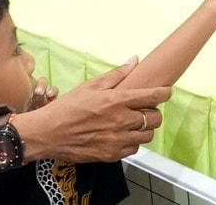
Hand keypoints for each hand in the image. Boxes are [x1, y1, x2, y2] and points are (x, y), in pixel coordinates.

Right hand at [17, 59, 168, 163]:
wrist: (48, 134)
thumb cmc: (68, 108)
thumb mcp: (91, 86)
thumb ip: (116, 75)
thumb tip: (134, 60)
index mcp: (117, 101)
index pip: (152, 96)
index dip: (164, 93)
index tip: (167, 92)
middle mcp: (121, 121)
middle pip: (154, 119)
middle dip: (154, 113)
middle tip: (146, 110)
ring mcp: (117, 140)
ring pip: (147, 136)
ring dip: (144, 129)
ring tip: (134, 124)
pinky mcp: (111, 154)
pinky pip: (133, 149)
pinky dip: (132, 142)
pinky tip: (122, 136)